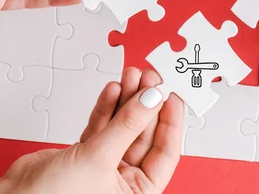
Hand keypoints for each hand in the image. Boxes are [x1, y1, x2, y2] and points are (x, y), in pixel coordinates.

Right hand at [0, 68, 183, 193]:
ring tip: (131, 76)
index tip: (172, 95)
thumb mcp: (99, 158)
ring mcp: (105, 165)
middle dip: (145, 104)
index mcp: (138, 193)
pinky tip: (114, 90)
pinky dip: (107, 108)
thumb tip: (152, 99)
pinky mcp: (86, 154)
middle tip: (149, 78)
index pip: (165, 153)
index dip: (170, 121)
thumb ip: (127, 125)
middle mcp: (124, 181)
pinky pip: (103, 127)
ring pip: (123, 127)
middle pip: (143, 134)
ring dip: (127, 101)